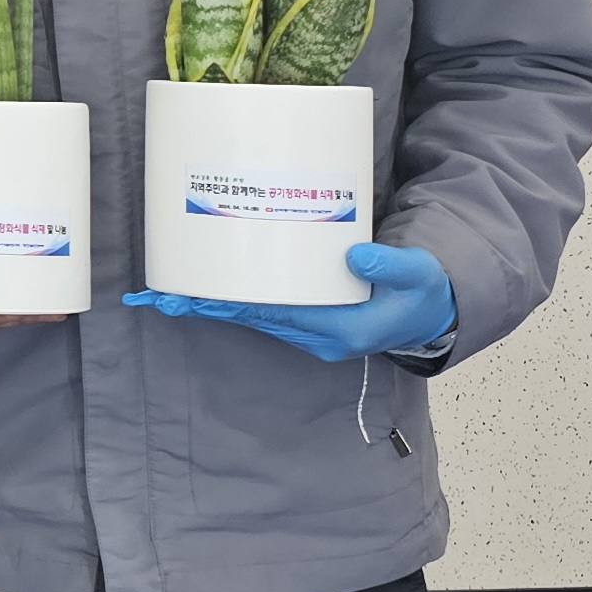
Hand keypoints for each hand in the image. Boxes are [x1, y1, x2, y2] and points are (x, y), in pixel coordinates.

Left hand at [124, 239, 455, 364]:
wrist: (432, 310)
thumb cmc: (423, 291)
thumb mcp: (417, 275)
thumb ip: (391, 264)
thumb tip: (355, 255)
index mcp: (341, 330)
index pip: (274, 315)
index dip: (232, 305)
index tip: (195, 297)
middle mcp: (320, 337)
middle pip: (252, 319)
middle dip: (207, 308)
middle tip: (160, 297)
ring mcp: (314, 331)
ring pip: (254, 317)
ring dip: (213, 306)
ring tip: (168, 295)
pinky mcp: (311, 320)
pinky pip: (265, 311)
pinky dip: (234, 302)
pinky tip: (208, 291)